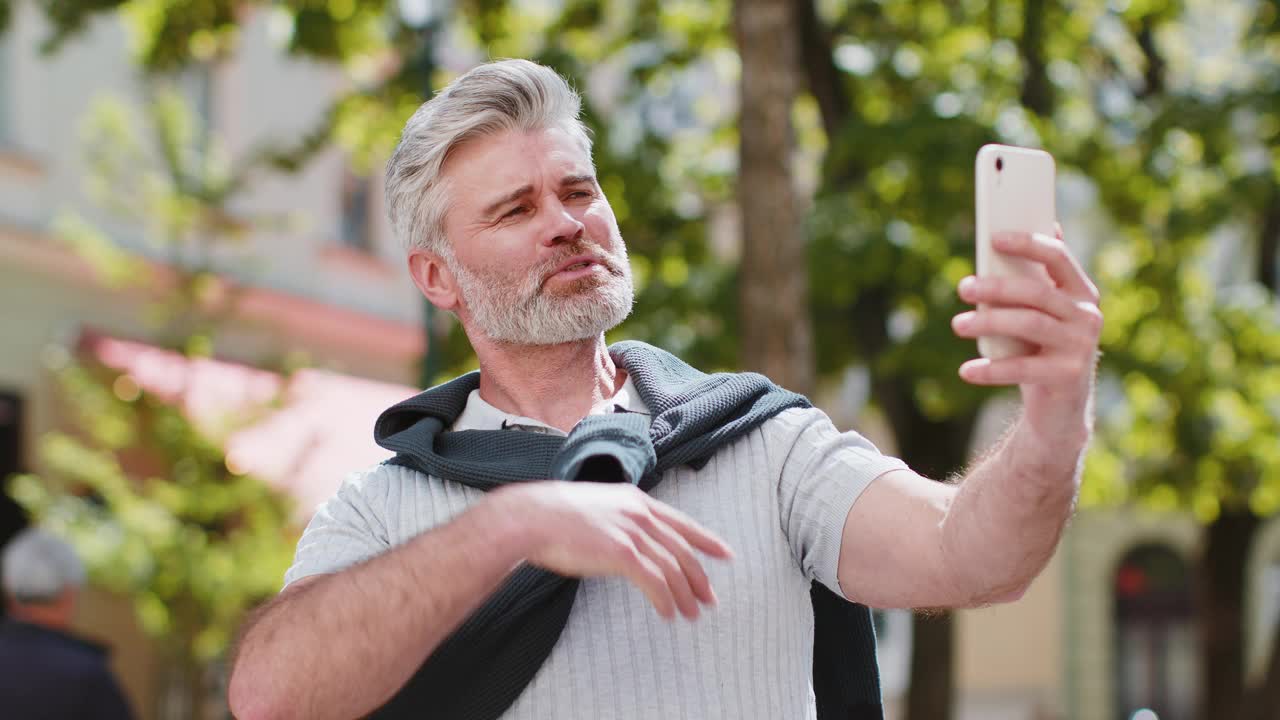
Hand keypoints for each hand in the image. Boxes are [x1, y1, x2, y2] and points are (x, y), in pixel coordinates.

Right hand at [492, 481, 732, 620]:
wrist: (529, 518)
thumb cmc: (552, 518)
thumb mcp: (595, 509)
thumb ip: (616, 522)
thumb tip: (625, 545)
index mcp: (635, 500)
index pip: (681, 522)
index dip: (706, 539)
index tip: (725, 554)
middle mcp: (639, 513)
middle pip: (683, 548)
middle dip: (700, 576)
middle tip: (710, 598)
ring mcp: (632, 532)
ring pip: (673, 568)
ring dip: (685, 594)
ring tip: (692, 614)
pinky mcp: (622, 553)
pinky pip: (655, 582)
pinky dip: (665, 600)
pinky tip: (668, 614)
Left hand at [951, 225, 1102, 446]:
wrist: (1060, 408)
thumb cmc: (1042, 350)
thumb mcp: (1040, 315)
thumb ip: (1033, 281)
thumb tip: (1023, 232)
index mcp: (1081, 293)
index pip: (1057, 257)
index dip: (1027, 243)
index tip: (993, 238)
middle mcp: (1087, 316)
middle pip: (1037, 292)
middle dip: (997, 286)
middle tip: (963, 287)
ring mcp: (1081, 347)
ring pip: (1030, 324)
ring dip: (989, 322)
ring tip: (958, 324)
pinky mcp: (1067, 377)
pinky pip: (1023, 368)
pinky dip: (991, 370)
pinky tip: (967, 370)